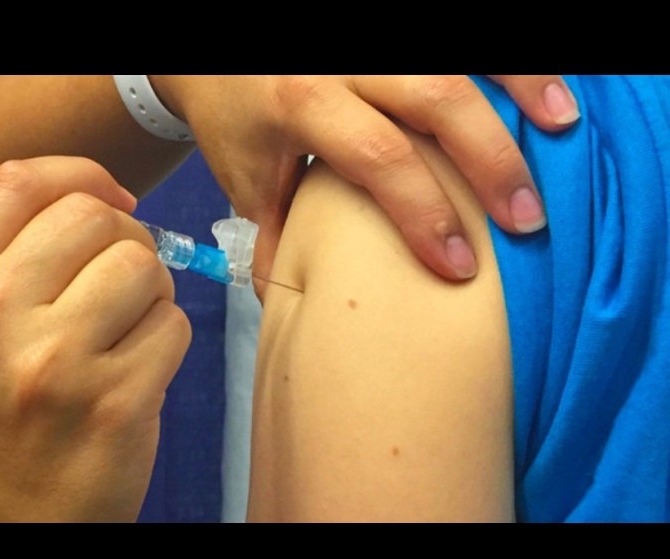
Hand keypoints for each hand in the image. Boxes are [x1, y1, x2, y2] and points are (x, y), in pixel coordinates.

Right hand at [0, 156, 191, 521]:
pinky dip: (167, 343)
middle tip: (122, 286)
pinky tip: (138, 375)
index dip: (79, 175)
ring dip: (151, 295)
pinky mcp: (115, 401)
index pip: (15, 183)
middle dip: (126, 243)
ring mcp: (55, 362)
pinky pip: (173, 326)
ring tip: (126, 335)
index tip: (113, 198)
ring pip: (144, 266)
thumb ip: (8, 263)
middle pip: (95, 218)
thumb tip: (104, 201)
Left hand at [151, 75, 578, 293]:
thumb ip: (278, 240)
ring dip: (518, 86)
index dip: (424, 214)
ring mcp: (367, 38)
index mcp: (300, 103)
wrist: (213, 56)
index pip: (377, 157)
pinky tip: (545, 88)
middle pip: (434, 99)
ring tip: (564, 129)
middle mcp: (339, 59)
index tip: (461, 267)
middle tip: (527, 220)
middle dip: (489, 160)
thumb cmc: (235, 123)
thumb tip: (291, 308)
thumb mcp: (248, 185)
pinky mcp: (388, 31)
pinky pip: (459, 43)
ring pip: (456, 58)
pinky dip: (504, 66)